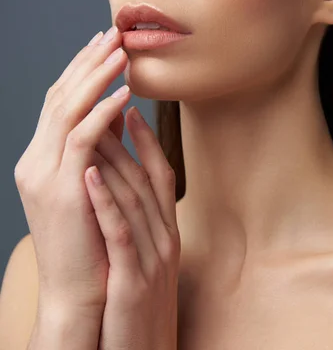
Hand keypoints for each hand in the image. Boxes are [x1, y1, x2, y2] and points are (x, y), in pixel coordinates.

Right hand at [14, 27, 128, 315]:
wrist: (79, 292)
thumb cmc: (92, 242)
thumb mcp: (89, 190)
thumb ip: (97, 153)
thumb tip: (119, 117)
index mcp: (41, 161)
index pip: (58, 104)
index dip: (80, 72)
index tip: (102, 47)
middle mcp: (35, 162)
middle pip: (58, 98)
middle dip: (86, 64)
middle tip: (110, 34)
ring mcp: (44, 174)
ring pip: (67, 110)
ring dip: (95, 77)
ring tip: (120, 52)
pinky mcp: (62, 189)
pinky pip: (82, 139)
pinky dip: (103, 112)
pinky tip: (125, 93)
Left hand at [84, 106, 180, 349]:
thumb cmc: (139, 304)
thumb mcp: (146, 257)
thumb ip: (142, 222)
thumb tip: (125, 188)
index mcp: (168, 233)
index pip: (162, 178)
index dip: (148, 142)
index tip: (129, 109)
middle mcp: (166, 240)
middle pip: (148, 180)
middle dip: (125, 139)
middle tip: (106, 103)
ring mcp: (153, 259)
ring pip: (135, 198)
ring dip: (115, 159)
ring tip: (94, 126)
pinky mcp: (134, 280)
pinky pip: (120, 232)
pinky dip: (105, 200)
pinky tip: (88, 173)